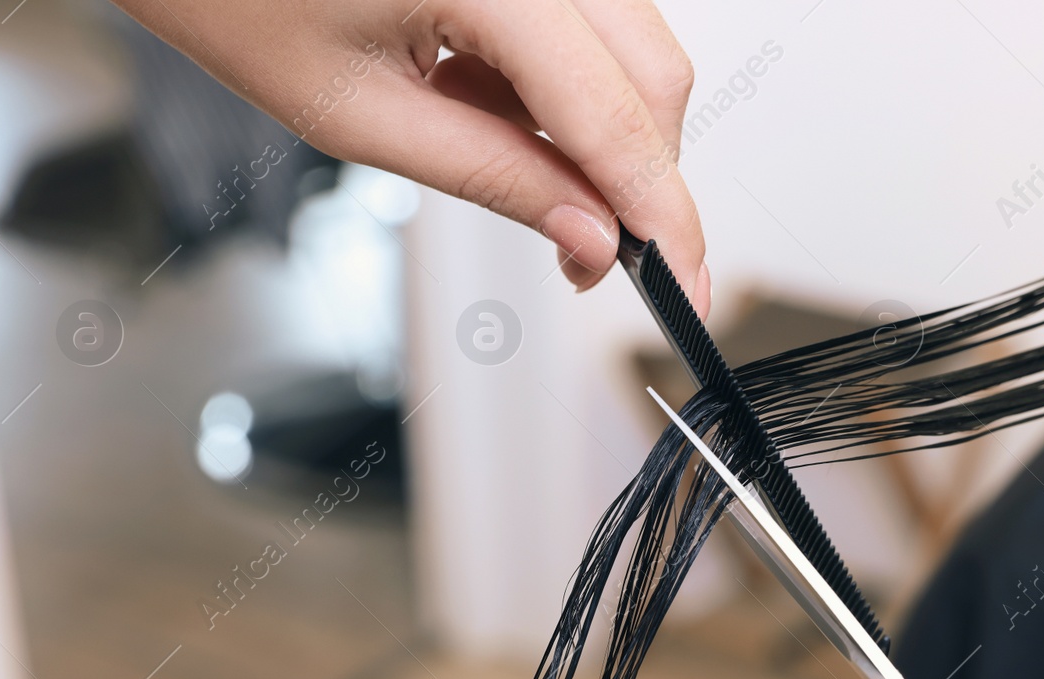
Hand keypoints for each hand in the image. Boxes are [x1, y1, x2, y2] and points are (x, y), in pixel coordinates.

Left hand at [112, 0, 708, 312]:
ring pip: (634, 46)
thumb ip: (493, 176)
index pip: (618, 116)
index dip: (663, 215)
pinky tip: (485, 93)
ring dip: (599, 129)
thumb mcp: (358, 116)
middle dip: (639, 177)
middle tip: (589, 251)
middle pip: (655, 74)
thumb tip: (591, 239)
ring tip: (498, 150)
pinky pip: (589, 20)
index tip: (685, 287)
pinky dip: (563, 83)